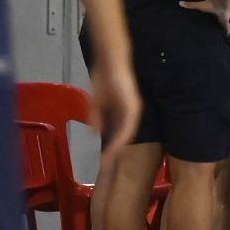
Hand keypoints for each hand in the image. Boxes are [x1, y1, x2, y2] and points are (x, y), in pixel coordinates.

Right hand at [87, 51, 140, 169]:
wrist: (111, 62)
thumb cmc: (105, 78)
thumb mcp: (97, 103)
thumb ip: (97, 118)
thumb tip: (97, 133)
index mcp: (123, 113)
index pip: (118, 134)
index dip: (110, 148)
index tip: (102, 161)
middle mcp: (130, 115)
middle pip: (123, 138)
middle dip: (113, 153)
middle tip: (105, 167)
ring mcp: (133, 111)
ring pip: (126, 135)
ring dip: (116, 149)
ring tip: (108, 162)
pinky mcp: (133, 107)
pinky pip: (127, 126)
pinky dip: (121, 138)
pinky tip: (115, 147)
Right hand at [180, 0, 229, 34]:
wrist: (221, 4)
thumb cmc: (210, 4)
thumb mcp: (199, 6)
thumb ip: (190, 5)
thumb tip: (180, 2)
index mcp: (212, 12)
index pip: (211, 17)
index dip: (209, 20)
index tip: (206, 23)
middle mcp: (218, 16)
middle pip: (217, 22)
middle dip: (215, 25)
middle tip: (212, 31)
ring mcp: (223, 20)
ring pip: (222, 25)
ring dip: (221, 29)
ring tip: (219, 35)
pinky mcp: (226, 23)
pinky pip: (227, 29)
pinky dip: (227, 32)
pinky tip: (227, 36)